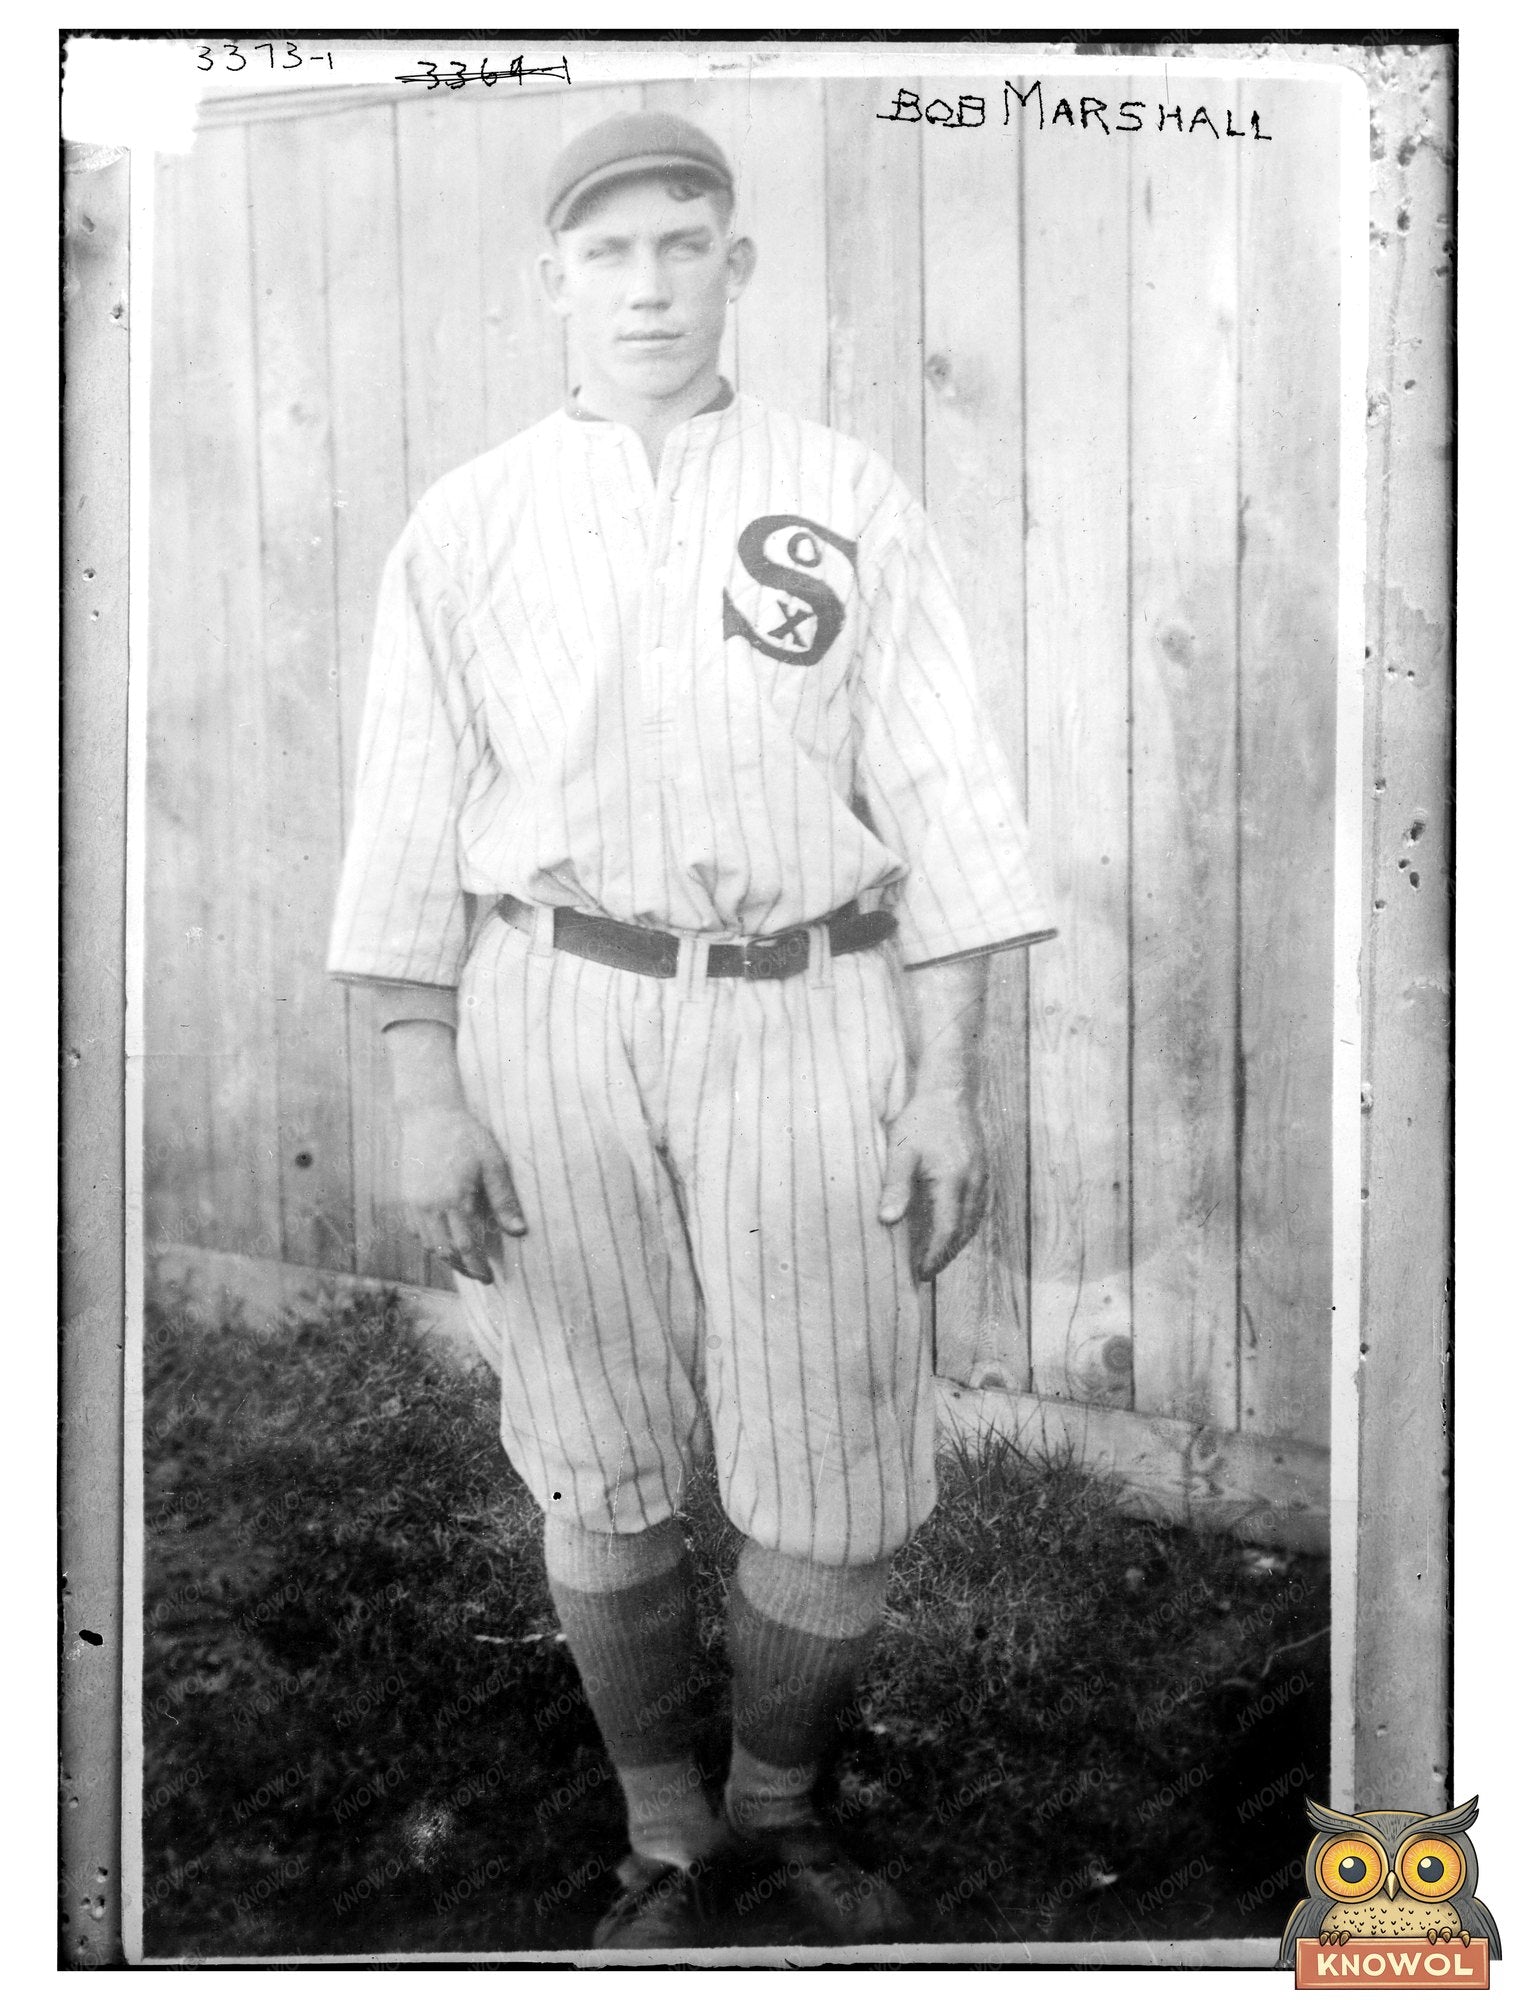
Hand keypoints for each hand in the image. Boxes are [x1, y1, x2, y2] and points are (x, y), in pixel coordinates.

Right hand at [397, 1102, 525, 1280]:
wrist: (430, 1115)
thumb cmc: (467, 1136)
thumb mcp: (493, 1164)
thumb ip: (505, 1200)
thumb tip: (519, 1232)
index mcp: (454, 1199)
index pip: (466, 1247)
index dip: (478, 1267)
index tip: (490, 1279)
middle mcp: (430, 1206)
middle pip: (445, 1252)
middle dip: (463, 1269)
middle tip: (480, 1276)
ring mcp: (414, 1203)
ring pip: (428, 1245)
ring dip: (447, 1259)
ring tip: (465, 1264)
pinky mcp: (405, 1198)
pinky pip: (416, 1232)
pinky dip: (431, 1244)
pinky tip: (444, 1244)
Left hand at [878, 1083, 987, 1282]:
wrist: (948, 1091)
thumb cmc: (920, 1120)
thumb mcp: (901, 1152)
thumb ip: (896, 1187)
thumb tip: (887, 1221)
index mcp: (953, 1179)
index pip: (947, 1229)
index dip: (935, 1254)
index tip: (922, 1272)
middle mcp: (973, 1181)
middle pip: (964, 1230)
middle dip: (947, 1254)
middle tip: (928, 1272)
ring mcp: (982, 1175)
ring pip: (974, 1220)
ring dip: (957, 1241)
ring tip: (938, 1256)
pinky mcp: (983, 1169)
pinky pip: (979, 1206)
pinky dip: (966, 1223)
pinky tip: (953, 1228)